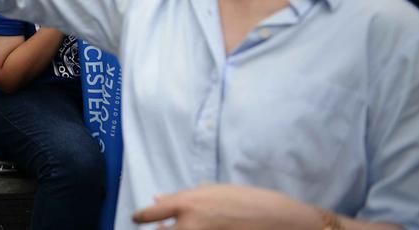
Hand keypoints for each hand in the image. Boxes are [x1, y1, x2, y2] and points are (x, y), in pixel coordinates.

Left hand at [132, 184, 322, 228]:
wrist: (281, 221)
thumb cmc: (247, 200)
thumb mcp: (213, 192)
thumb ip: (182, 197)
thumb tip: (156, 199)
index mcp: (188, 203)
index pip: (151, 214)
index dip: (141, 217)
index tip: (137, 219)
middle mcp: (191, 224)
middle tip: (158, 229)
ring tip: (180, 229)